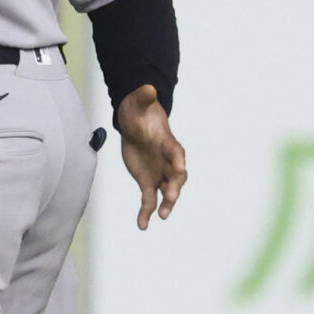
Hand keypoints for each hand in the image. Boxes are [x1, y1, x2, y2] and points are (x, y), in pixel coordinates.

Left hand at [115, 86, 185, 229]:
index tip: (179, 168)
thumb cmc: (139, 111)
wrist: (134, 122)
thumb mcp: (139, 103)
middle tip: (170, 199)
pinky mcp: (147, 182)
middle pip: (176, 177)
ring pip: (167, 192)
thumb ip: (144, 99)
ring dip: (165, 204)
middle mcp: (168, 161)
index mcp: (168, 143)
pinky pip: (149, 200)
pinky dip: (146, 212)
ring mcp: (159, 173)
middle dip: (174, 187)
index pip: (176, 153)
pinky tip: (142, 225)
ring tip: (161, 216)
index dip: (178, 161)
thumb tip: (147, 88)